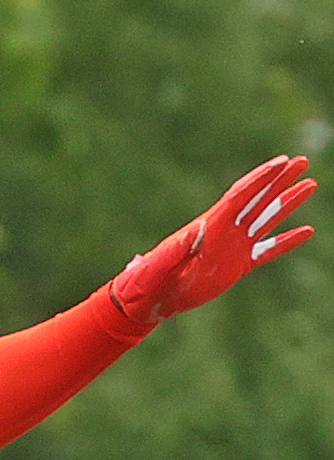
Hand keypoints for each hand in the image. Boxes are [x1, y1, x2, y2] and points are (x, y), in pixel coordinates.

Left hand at [112, 155, 316, 322]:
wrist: (151, 298)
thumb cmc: (149, 280)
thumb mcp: (159, 264)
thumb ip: (175, 249)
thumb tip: (196, 230)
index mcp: (208, 225)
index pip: (239, 196)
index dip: (260, 179)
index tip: (281, 162)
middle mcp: (224, 231)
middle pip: (257, 200)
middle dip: (279, 181)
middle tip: (302, 161)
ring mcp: (232, 246)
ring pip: (266, 220)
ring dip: (287, 203)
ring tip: (309, 185)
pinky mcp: (238, 265)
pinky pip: (267, 251)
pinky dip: (287, 241)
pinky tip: (307, 231)